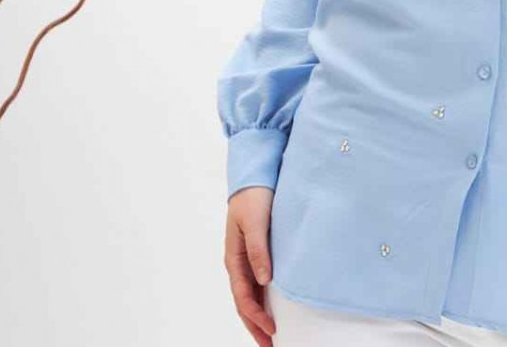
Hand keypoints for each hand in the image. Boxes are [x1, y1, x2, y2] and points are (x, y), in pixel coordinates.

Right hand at [224, 186, 277, 345]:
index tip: (271, 330)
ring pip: (250, 295)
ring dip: (258, 315)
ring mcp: (246, 259)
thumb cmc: (253, 197)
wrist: (255, 177)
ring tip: (271, 335)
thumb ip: (259, 250)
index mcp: (234, 258)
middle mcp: (238, 263)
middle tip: (270, 345)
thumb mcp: (256, 222)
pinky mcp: (256, 253)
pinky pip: (257, 283)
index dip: (256, 316)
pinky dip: (263, 299)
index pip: (243, 297)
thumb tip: (264, 280)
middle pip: (244, 302)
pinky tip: (272, 307)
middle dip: (255, 325)